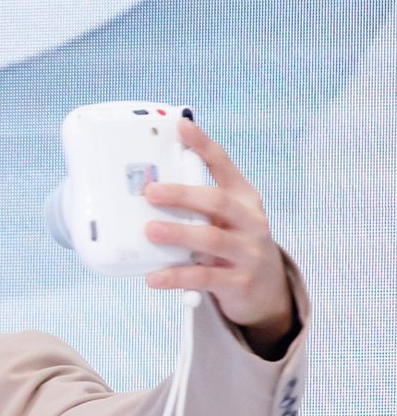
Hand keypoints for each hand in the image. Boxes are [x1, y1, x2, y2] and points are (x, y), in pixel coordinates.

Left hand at [143, 118, 294, 356]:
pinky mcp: (239, 282)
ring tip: (150, 231)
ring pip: (211, 240)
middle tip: (151, 192)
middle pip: (217, 202)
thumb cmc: (232, 245)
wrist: (265, 289)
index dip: (203, 145)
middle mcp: (250, 222)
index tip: (182, 126)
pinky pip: (204, 278)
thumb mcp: (223, 221)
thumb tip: (150, 189)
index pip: (224, 166)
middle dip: (183, 195)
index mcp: (243, 200)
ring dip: (178, 234)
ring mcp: (247, 253)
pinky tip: (154, 277)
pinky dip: (176, 277)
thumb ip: (196, 207)